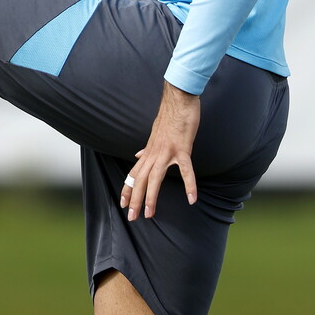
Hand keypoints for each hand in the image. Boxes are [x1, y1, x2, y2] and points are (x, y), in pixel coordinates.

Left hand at [121, 82, 199, 220]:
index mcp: (149, 151)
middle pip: (140, 179)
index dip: (127, 188)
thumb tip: (137, 155)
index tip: (122, 203)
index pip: (134, 173)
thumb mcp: (155, 134)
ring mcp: (167, 151)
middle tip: (131, 217)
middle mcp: (154, 153)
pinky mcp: (182, 148)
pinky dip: (189, 184)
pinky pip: (185, 169)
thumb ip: (147, 148)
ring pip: (155, 177)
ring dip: (151, 196)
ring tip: (150, 213)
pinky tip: (192, 198)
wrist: (179, 98)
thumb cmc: (170, 116)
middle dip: (135, 199)